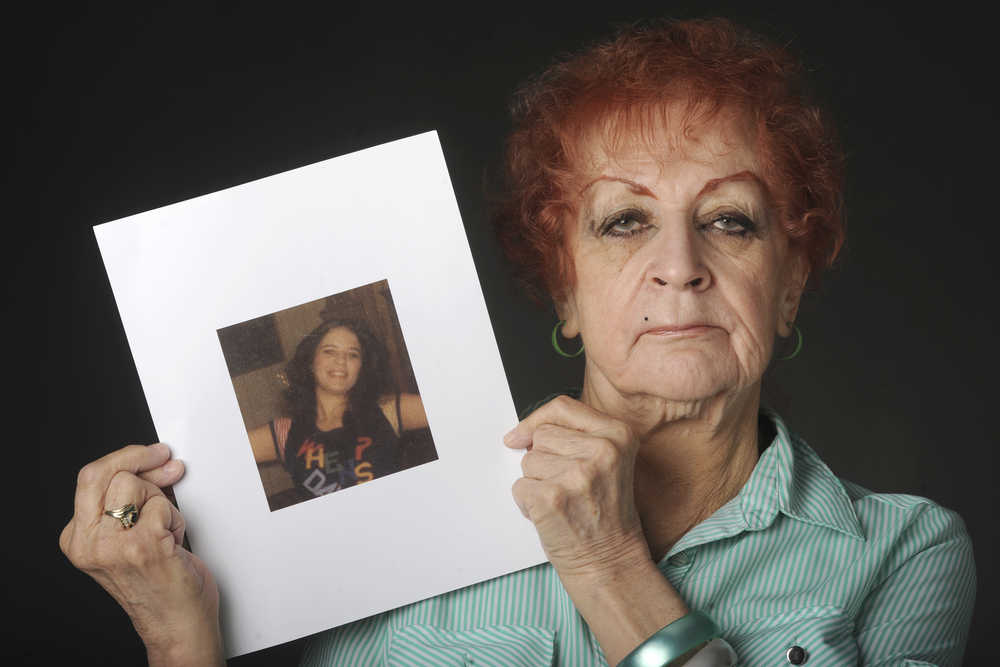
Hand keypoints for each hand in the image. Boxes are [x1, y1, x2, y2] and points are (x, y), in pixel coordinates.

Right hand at [59, 444, 223, 665]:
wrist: (176, 624)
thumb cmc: (160, 584)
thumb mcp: (128, 538)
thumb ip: (129, 502)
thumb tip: (153, 462)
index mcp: (79, 538)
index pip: (91, 477)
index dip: (127, 457)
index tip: (153, 454)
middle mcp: (89, 543)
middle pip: (104, 473)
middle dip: (140, 461)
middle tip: (166, 463)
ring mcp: (113, 545)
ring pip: (134, 485)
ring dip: (161, 500)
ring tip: (166, 529)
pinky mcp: (141, 546)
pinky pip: (162, 506)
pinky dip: (176, 519)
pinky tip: (173, 542)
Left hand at [504, 395, 650, 581]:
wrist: (610, 560)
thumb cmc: (604, 512)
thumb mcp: (607, 461)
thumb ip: (574, 436)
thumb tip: (520, 434)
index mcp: (619, 434)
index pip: (562, 407)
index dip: (537, 421)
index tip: (521, 436)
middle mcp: (602, 450)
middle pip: (542, 436)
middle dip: (544, 460)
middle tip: (568, 487)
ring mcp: (577, 474)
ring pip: (528, 461)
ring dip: (537, 483)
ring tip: (563, 502)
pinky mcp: (552, 498)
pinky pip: (519, 487)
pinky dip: (527, 504)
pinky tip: (551, 516)